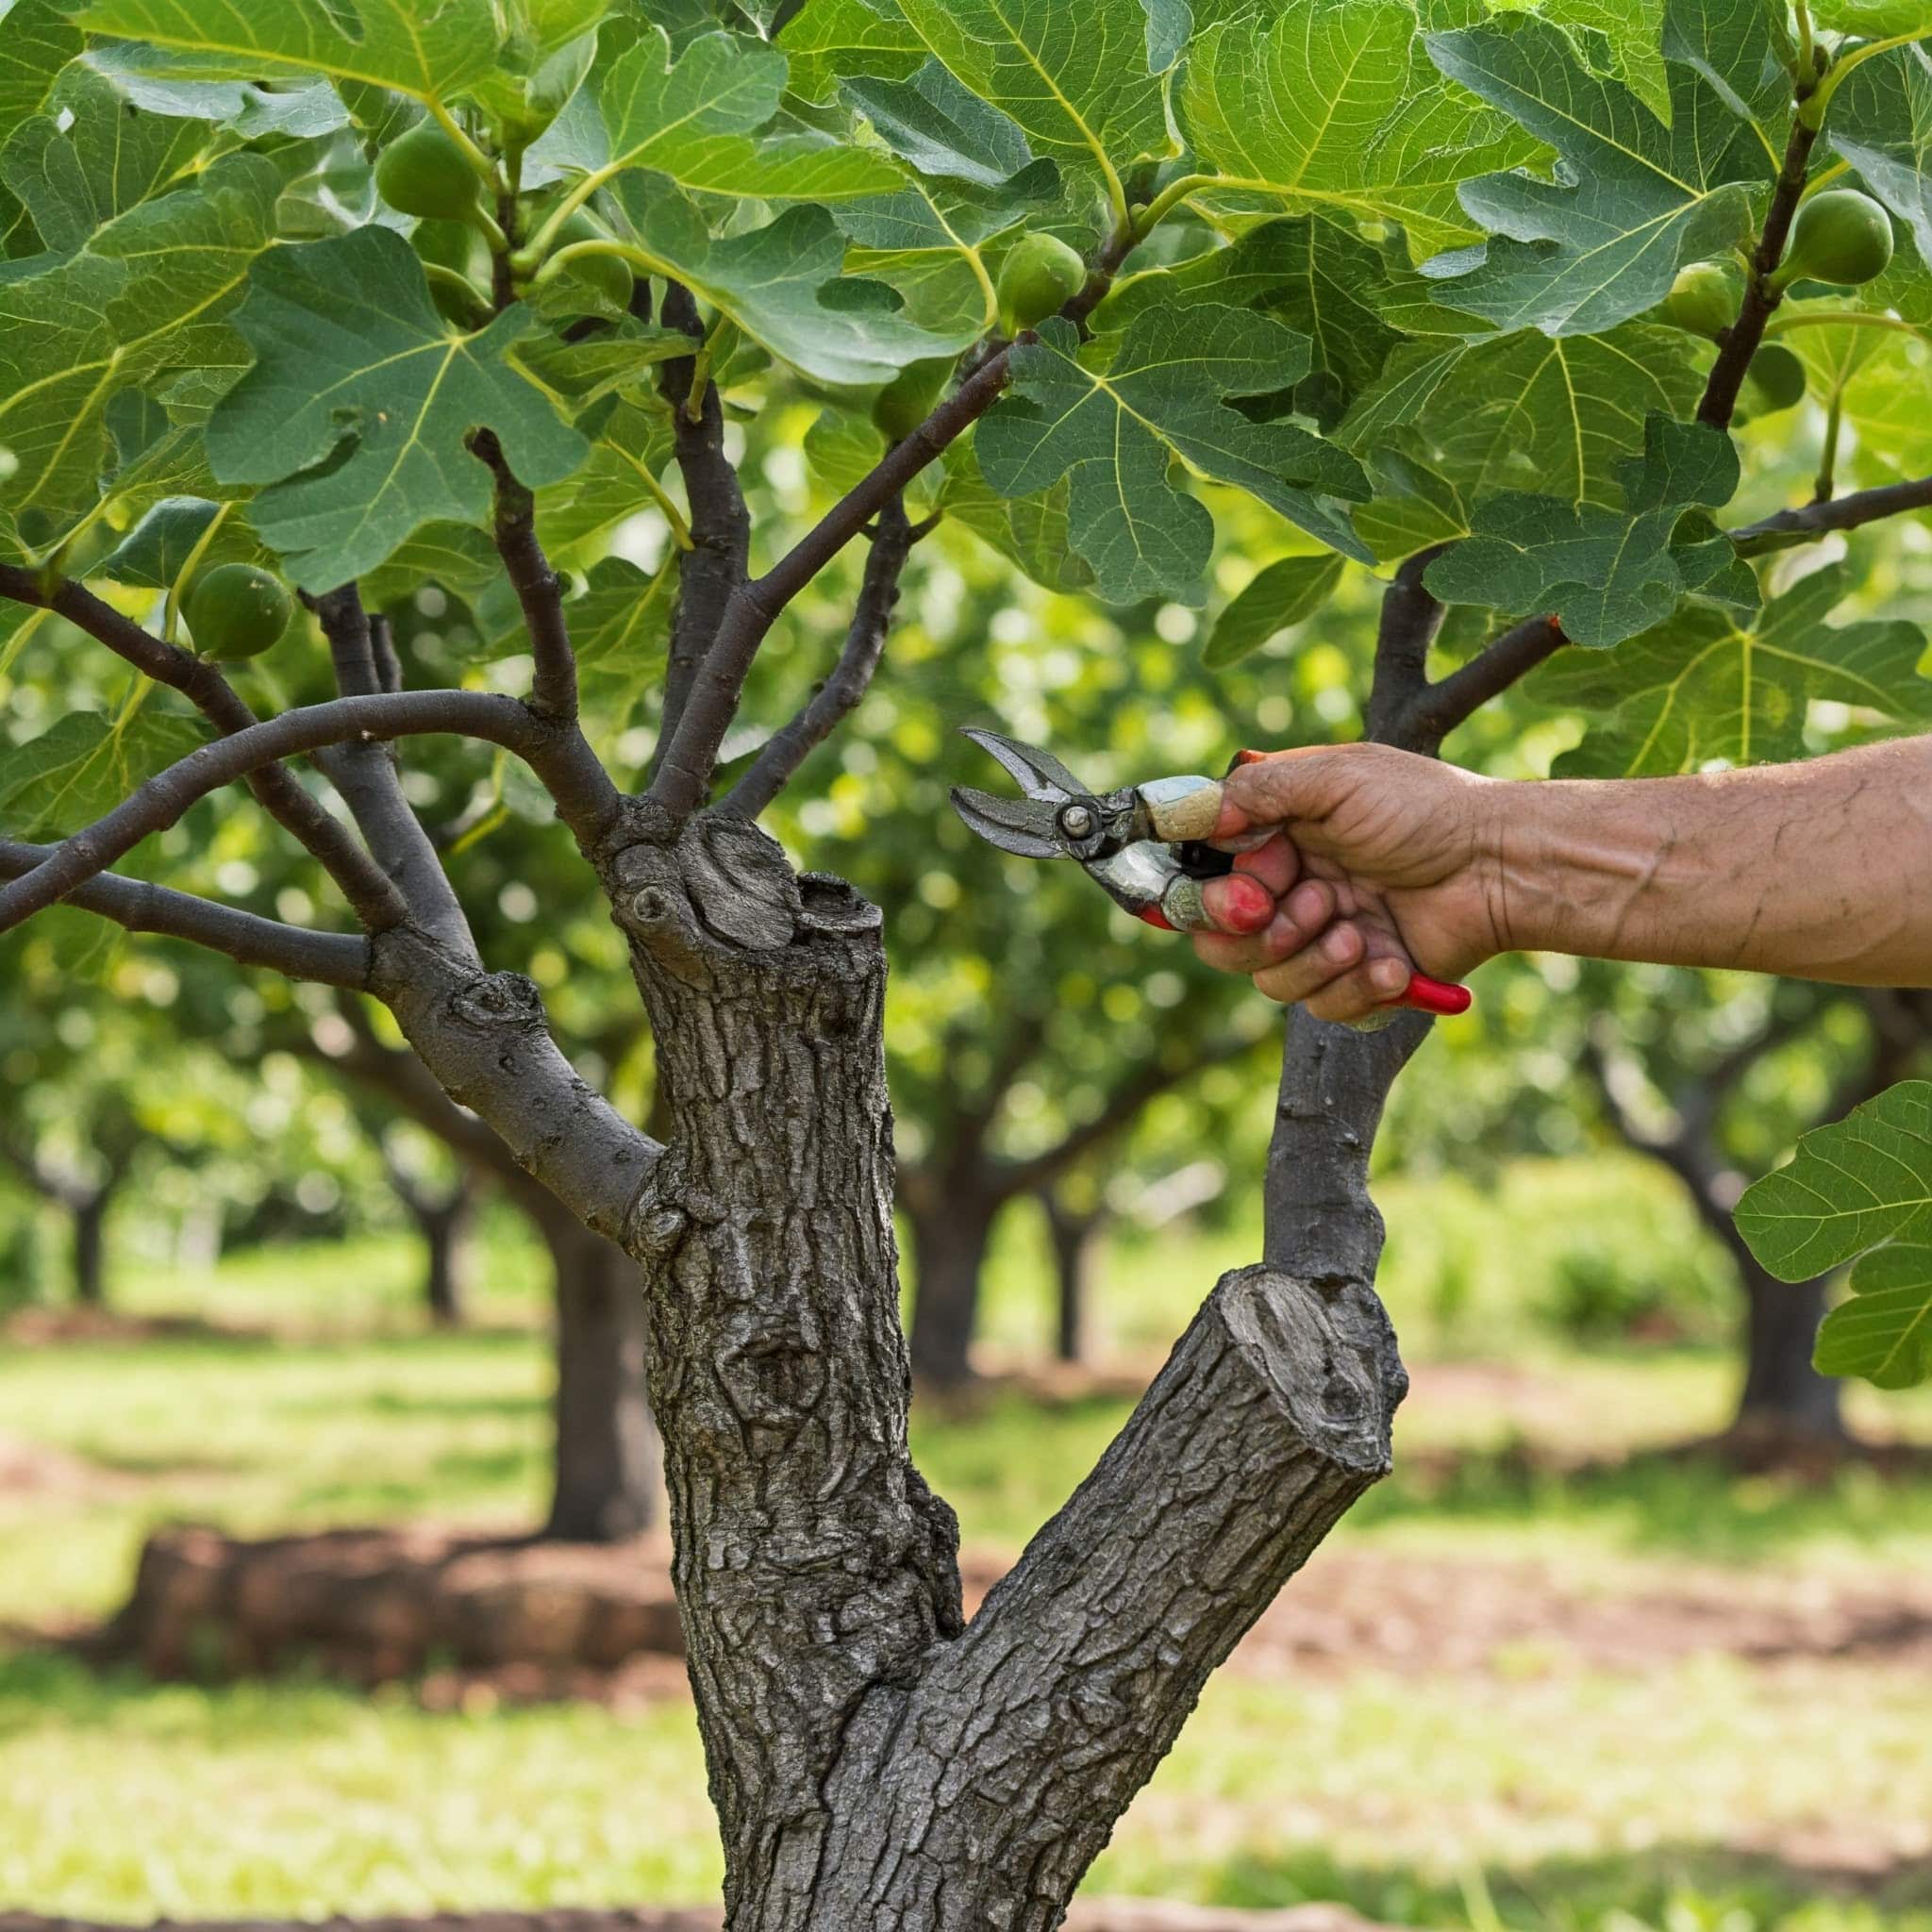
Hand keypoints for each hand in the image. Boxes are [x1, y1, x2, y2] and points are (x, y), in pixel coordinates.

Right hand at [1188, 745, 1506, 1021]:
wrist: (1499, 865)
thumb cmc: (1425, 810)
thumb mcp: (1337, 778)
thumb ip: (1258, 791)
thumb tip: (1191, 816)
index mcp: (1275, 840)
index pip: (1204, 885)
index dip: (1214, 901)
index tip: (1251, 895)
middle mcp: (1290, 891)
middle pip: (1222, 942)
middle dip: (1261, 933)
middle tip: (1317, 905)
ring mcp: (1322, 939)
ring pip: (1270, 980)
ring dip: (1311, 959)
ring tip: (1358, 933)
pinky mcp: (1358, 980)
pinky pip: (1323, 1008)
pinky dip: (1357, 986)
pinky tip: (1392, 958)